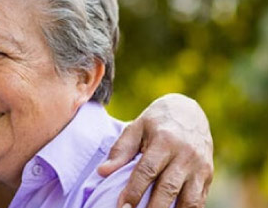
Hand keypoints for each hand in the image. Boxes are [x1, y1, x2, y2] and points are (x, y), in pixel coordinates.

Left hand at [97, 93, 213, 206]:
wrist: (190, 112)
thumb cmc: (157, 122)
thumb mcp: (136, 128)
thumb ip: (120, 150)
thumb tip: (102, 172)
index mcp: (164, 140)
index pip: (148, 170)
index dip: (134, 190)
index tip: (122, 207)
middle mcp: (185, 155)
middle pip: (168, 188)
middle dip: (152, 208)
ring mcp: (200, 167)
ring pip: (189, 200)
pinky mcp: (208, 177)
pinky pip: (199, 202)